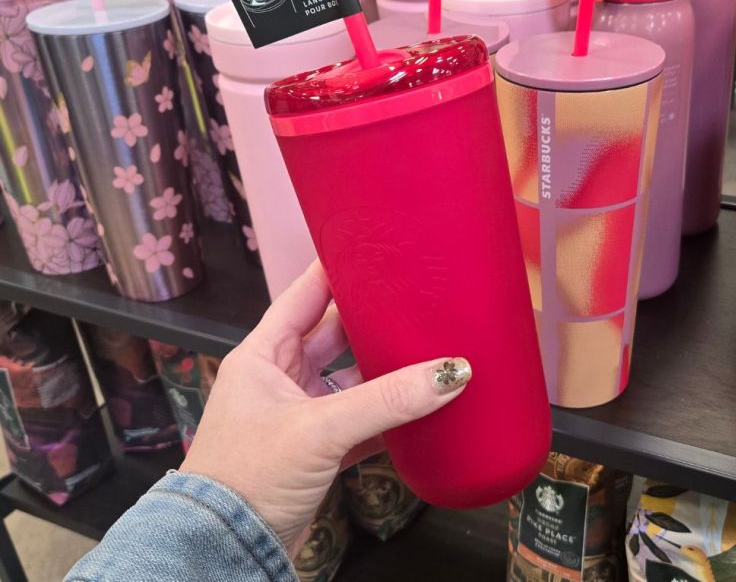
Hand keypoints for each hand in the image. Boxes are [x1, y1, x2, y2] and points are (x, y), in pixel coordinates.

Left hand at [180, 262, 470, 555]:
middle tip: (411, 299)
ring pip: (349, 379)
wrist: (226, 549)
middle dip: (369, 320)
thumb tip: (448, 373)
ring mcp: (298, 414)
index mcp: (262, 355)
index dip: (335, 270)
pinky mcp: (314, 449)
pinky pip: (358, 421)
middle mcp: (278, 378)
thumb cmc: (244, 477)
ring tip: (423, 349)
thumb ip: (386, 400)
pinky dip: (385, 416)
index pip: (303, 295)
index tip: (373, 248)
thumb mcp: (319, 429)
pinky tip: (415, 409)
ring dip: (382, 371)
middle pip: (332, 334)